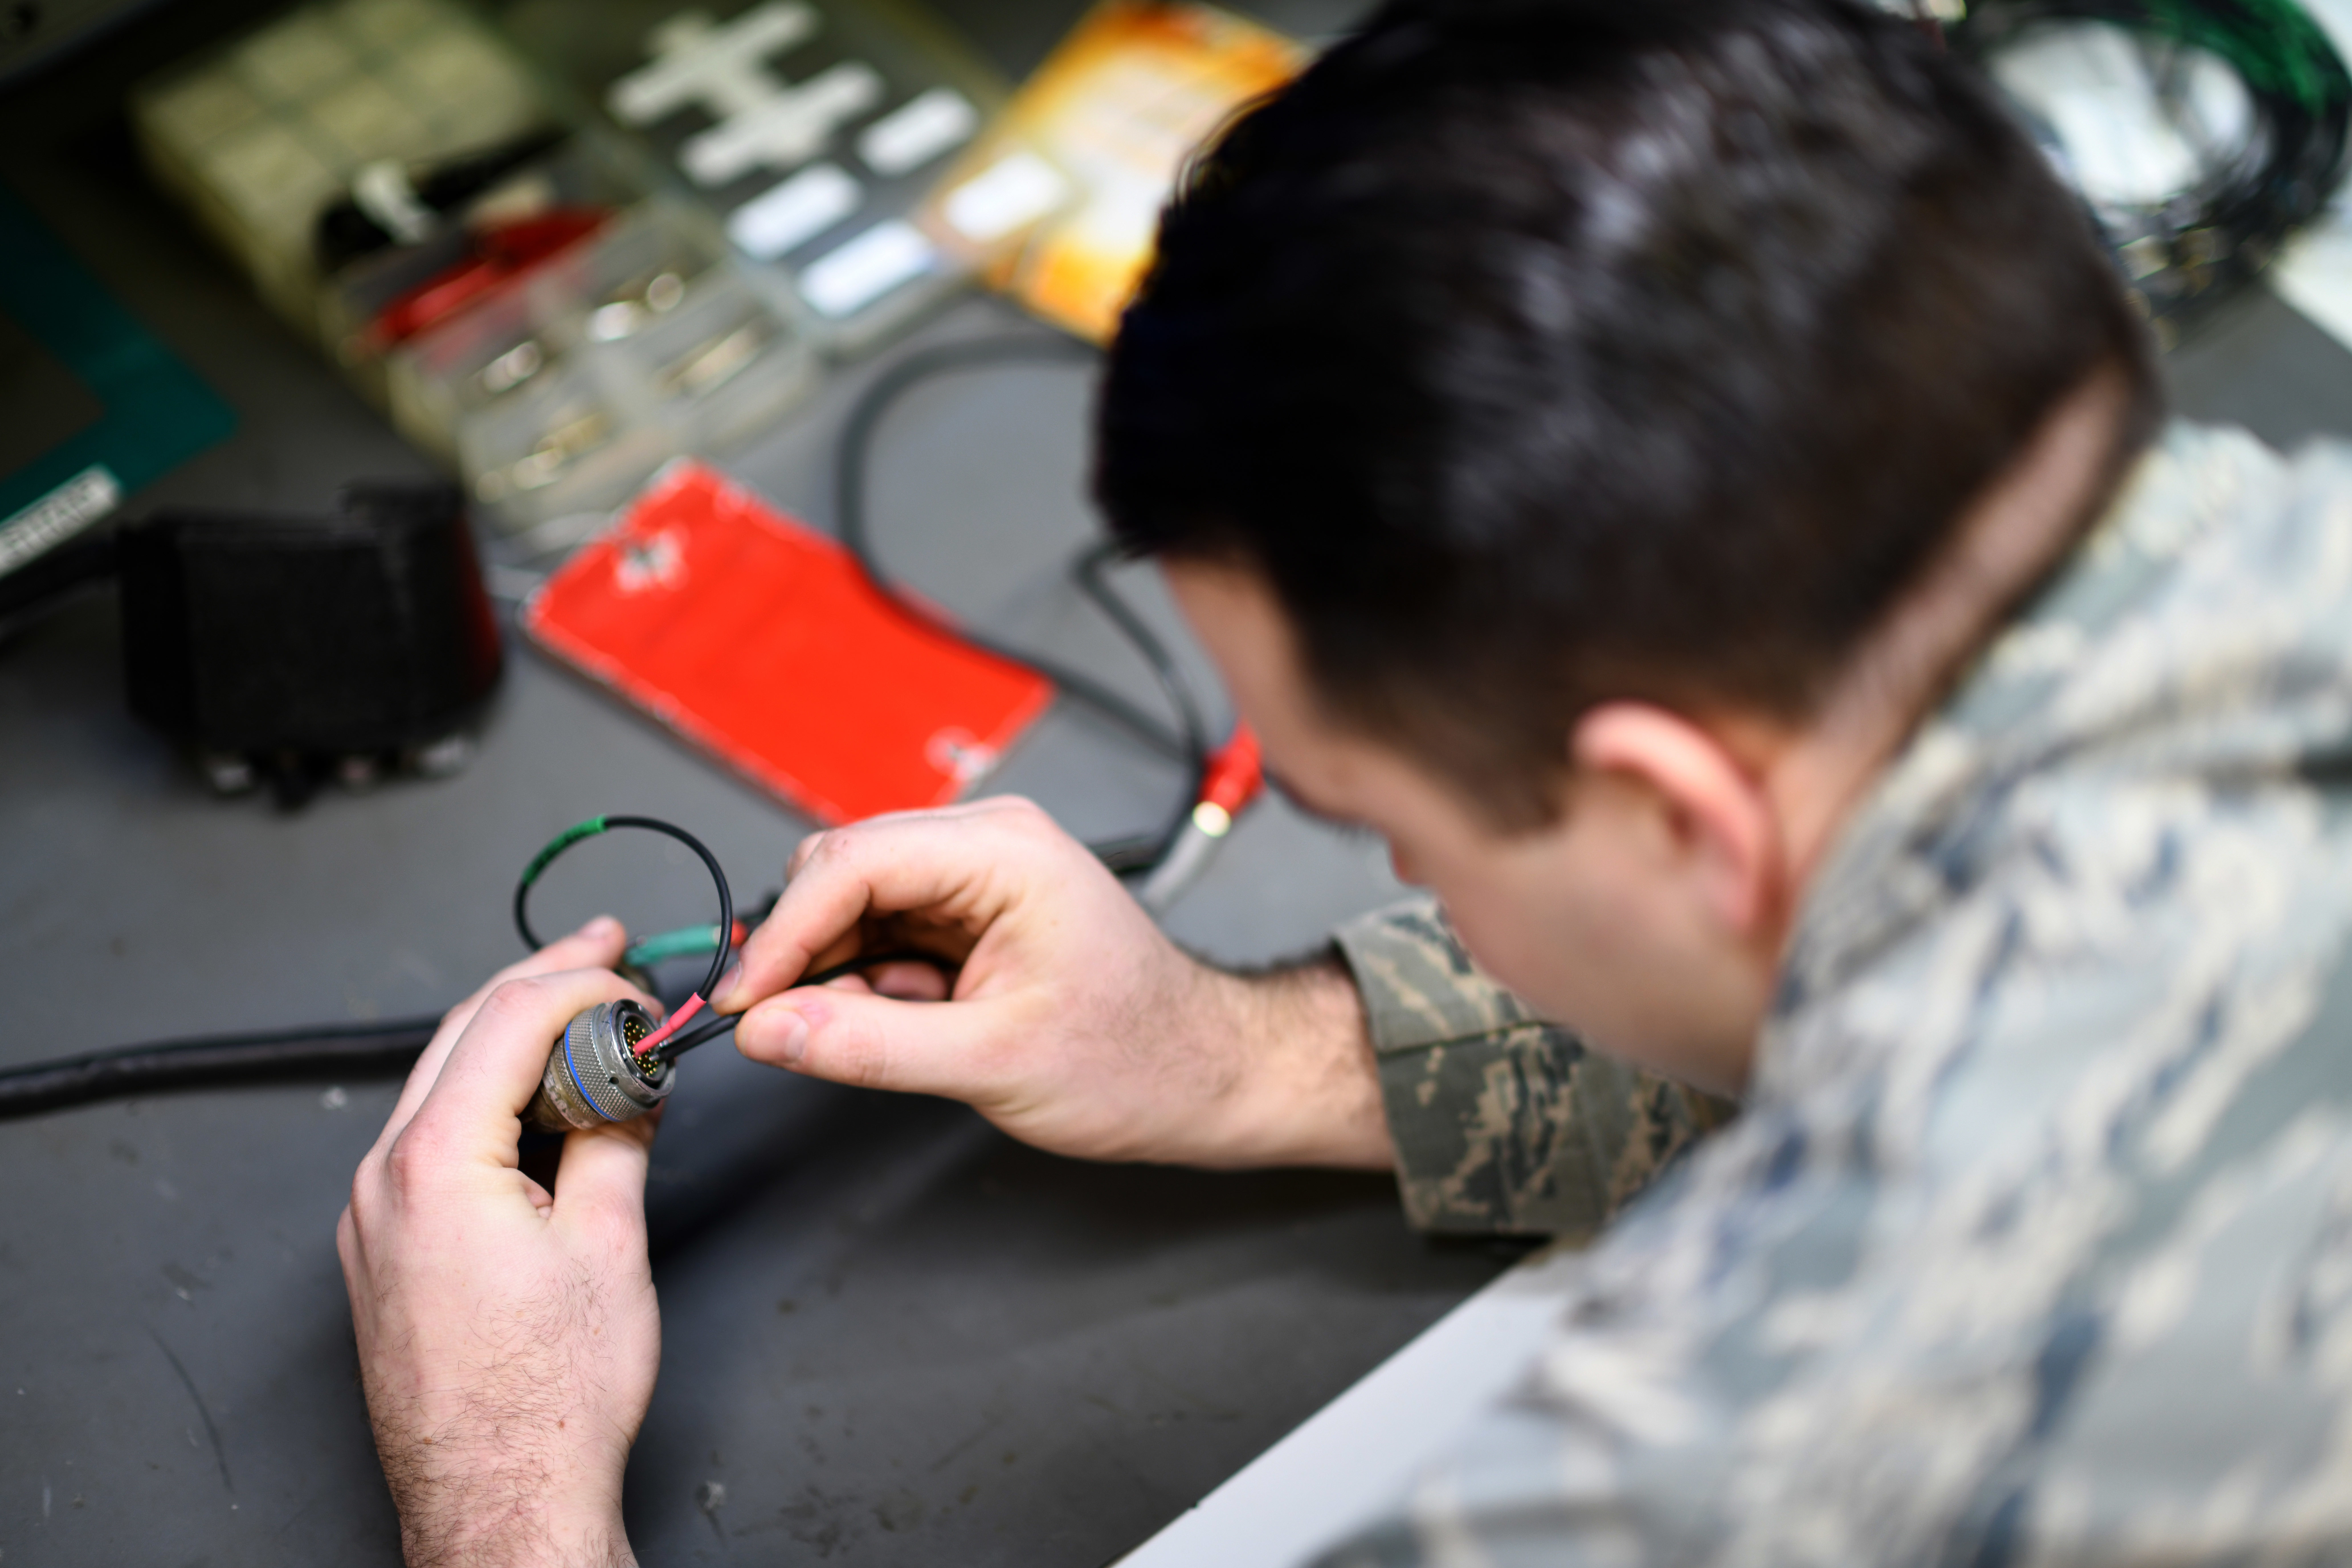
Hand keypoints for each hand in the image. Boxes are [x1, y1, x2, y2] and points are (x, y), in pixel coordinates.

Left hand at [339, 918, 658, 1567]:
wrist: (499, 1496)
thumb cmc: (547, 1396)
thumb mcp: (609, 1241)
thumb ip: (615, 1137)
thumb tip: (628, 1081)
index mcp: (434, 1164)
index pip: (508, 1021)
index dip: (581, 983)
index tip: (632, 976)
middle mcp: (383, 1181)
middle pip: (460, 1035)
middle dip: (539, 984)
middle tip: (603, 953)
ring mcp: (372, 1217)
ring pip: (442, 1084)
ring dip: (513, 1043)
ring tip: (587, 1029)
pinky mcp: (381, 1248)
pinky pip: (430, 1140)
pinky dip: (488, 1101)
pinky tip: (541, 1105)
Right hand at [715, 796, 1391, 1169]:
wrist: (1201, 1074)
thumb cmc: (1134, 1058)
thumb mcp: (993, 1064)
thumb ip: (870, 1045)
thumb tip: (768, 1030)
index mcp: (1002, 851)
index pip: (849, 865)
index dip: (781, 936)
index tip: (742, 1004)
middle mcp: (986, 844)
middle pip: (841, 873)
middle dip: (802, 952)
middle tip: (781, 1030)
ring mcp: (976, 876)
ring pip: (853, 908)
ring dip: (837, 974)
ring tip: (879, 1037)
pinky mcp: (969, 915)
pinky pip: (883, 937)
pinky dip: (870, 985)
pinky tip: (906, 1026)